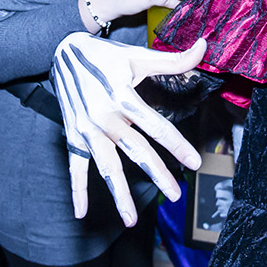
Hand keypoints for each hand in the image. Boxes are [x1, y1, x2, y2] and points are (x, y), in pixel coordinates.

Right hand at [52, 33, 203, 226]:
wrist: (61, 51)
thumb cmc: (105, 56)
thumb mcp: (138, 55)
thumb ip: (174, 59)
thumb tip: (205, 46)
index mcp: (122, 96)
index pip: (155, 125)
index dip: (177, 144)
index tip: (194, 162)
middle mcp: (104, 116)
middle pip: (134, 150)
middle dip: (156, 173)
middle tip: (175, 194)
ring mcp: (86, 129)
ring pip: (106, 166)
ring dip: (119, 194)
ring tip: (131, 220)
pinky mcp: (73, 136)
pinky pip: (75, 167)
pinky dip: (77, 190)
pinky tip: (81, 213)